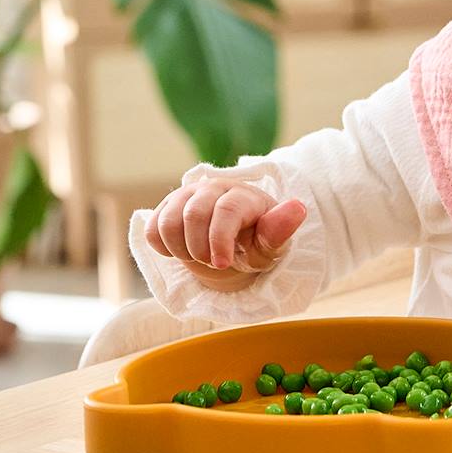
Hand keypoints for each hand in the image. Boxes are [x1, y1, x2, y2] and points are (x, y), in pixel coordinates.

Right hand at [145, 178, 306, 281]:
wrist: (234, 246)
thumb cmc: (256, 244)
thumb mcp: (270, 246)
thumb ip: (279, 231)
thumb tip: (298, 207)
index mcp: (244, 195)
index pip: (226, 210)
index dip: (220, 240)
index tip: (221, 264)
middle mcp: (214, 187)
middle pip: (194, 214)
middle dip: (200, 248)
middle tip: (214, 263)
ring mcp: (188, 195)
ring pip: (168, 221)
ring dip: (181, 249)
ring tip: (199, 258)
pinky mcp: (167, 206)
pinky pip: (152, 228)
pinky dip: (163, 247)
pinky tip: (182, 251)